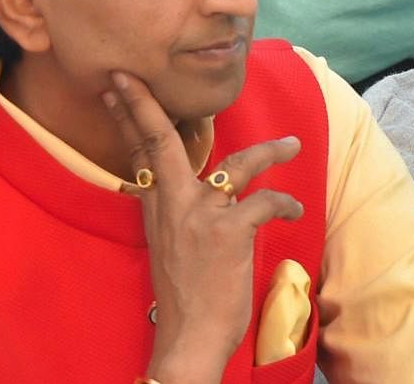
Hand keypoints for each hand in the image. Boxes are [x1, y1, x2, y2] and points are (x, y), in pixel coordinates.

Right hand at [103, 71, 303, 383]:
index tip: (118, 84)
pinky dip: (286, 202)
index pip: (139, 152)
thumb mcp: (166, 243)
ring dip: (271, 151)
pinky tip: (295, 210)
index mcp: (157, 208)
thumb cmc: (186, 294)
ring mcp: (201, 216)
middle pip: (159, 142)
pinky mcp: (230, 232)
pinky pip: (265, 201)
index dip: (129, 116)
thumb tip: (175, 185)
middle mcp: (174, 205)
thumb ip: (171, 209)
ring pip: (238, 165)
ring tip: (294, 143)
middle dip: (146, 105)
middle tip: (136, 76)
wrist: (189, 337)